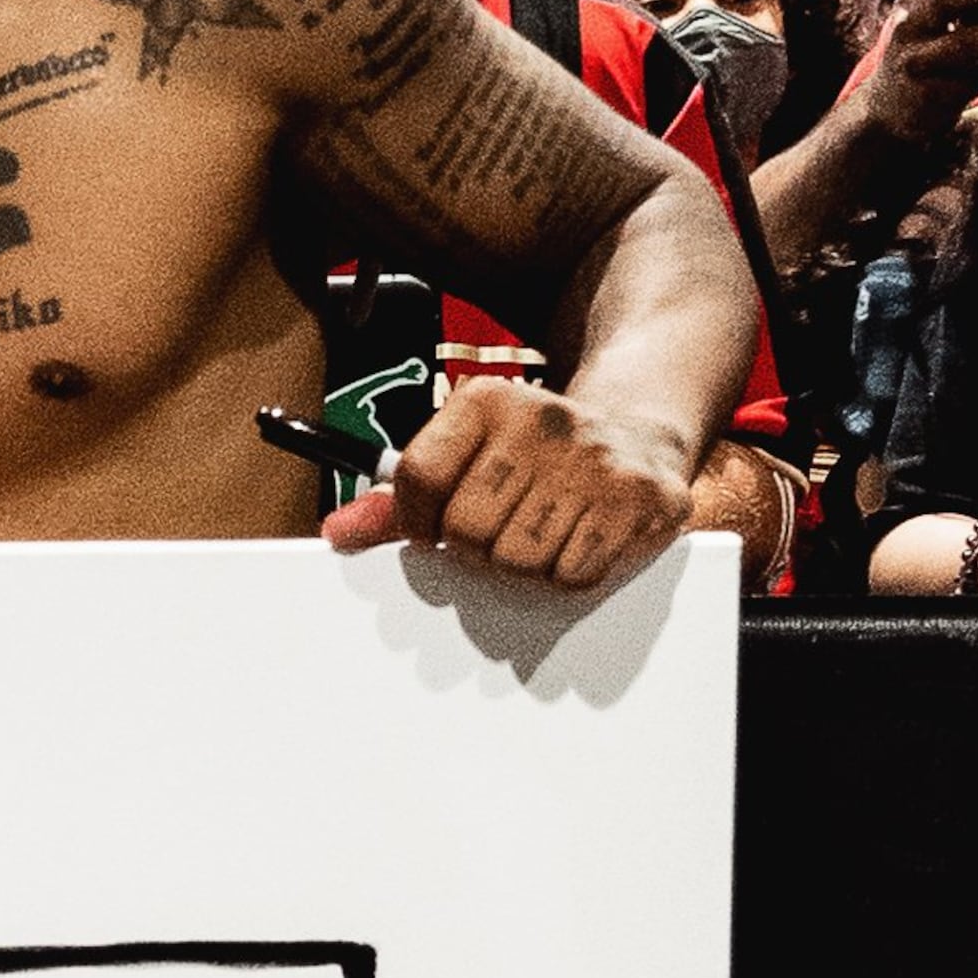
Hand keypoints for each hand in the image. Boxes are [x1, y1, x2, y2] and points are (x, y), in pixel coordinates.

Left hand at [331, 375, 688, 591]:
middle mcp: (542, 420)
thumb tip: (337, 533)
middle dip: (477, 547)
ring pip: (516, 561)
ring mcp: (593, 459)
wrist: (640, 436)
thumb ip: (401, 500)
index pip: (419, 476)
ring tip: (544, 532)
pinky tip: (579, 540)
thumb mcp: (469, 458)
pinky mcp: (636, 499)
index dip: (418, 522)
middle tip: (503, 529)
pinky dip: (568, 575)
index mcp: (487, 401)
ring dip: (523, 566)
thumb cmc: (537, 459)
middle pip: (466, 530)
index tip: (435, 530)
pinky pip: (569, 576)